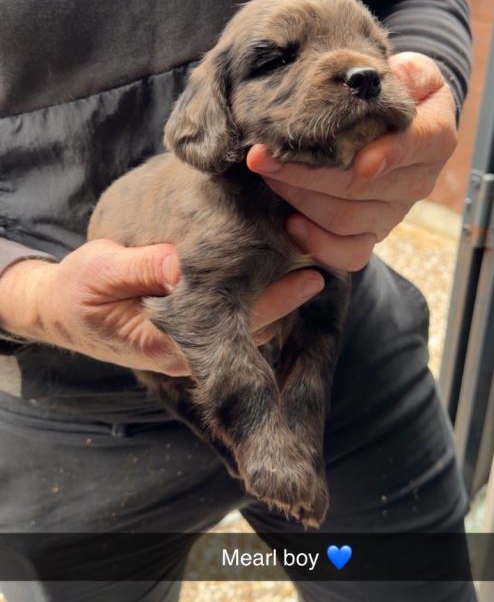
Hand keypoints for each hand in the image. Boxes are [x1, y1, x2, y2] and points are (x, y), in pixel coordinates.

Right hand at [0, 241, 324, 374]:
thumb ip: (140, 267)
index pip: (239, 324)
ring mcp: (192, 340)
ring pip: (249, 320)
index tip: (310, 275)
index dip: (277, 300)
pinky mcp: (191, 324)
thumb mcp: (101, 273)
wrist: (60, 309)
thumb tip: (178, 262)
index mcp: (171, 342)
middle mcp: (189, 349)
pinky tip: (279, 258)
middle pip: (255, 324)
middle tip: (326, 256)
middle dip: (290, 293)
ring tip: (312, 252)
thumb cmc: (79, 292)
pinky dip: (258, 287)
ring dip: (278, 291)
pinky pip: (234, 311)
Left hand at [247, 52, 457, 270]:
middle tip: (264, 155)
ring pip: (347, 219)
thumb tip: (368, 84)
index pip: (417, 144)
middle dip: (308, 173)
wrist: (400, 117)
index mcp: (435, 136)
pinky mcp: (374, 232)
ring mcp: (394, 211)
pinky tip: (290, 222)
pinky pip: (350, 254)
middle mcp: (418, 181)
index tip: (359, 161)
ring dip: (300, 199)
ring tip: (268, 175)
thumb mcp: (409, 69)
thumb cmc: (395, 87)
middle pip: (362, 187)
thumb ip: (396, 74)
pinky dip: (318, 243)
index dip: (389, 154)